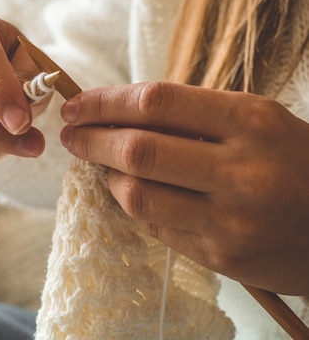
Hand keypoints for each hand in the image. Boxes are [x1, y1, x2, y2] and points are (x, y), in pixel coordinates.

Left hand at [60, 81, 308, 294]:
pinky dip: (136, 206)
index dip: (104, 102)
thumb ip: (193, 115)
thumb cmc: (295, 161)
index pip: (156, 102)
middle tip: (72, 135)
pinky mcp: (223, 257)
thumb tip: (117, 113)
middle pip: (137, 151)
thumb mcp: (257, 119)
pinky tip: (134, 193)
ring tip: (104, 165)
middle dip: (91, 140)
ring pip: (137, 196)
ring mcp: (231, 220)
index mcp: (251, 121)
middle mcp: (241, 171)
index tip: (77, 105)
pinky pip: (157, 227)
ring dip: (108, 177)